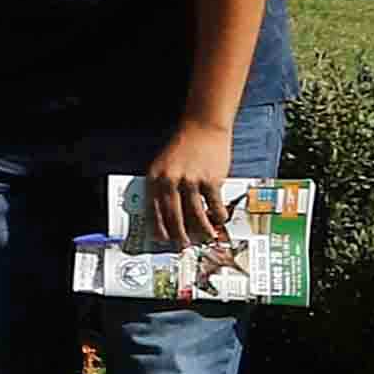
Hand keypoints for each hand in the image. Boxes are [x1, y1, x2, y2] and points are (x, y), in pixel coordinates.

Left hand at [142, 119, 237, 244]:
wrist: (202, 128)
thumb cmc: (183, 148)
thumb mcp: (164, 164)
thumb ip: (162, 185)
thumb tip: (166, 213)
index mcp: (155, 177)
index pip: (153, 208)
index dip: (158, 226)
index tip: (161, 240)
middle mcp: (170, 180)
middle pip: (173, 214)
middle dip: (178, 233)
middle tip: (183, 245)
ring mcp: (191, 180)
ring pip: (195, 213)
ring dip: (201, 229)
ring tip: (205, 237)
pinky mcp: (210, 180)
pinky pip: (214, 204)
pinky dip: (218, 215)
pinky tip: (220, 220)